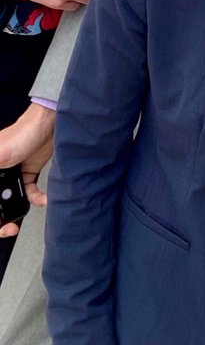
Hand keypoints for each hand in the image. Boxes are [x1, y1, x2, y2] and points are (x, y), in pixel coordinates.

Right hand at [0, 104, 54, 237]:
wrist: (50, 124)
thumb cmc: (21, 134)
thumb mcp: (0, 155)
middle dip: (1, 218)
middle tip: (9, 228)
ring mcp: (13, 174)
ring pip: (11, 201)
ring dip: (17, 210)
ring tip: (21, 218)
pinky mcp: (28, 174)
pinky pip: (29, 193)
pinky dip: (35, 199)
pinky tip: (42, 200)